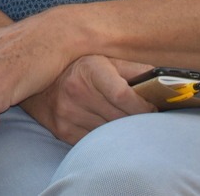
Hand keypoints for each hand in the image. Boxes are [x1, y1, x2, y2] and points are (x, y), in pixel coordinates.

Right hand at [18, 56, 155, 145]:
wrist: (37, 78)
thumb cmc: (79, 66)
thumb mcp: (104, 58)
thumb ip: (133, 68)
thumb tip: (162, 80)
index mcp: (90, 70)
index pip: (123, 96)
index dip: (144, 107)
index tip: (153, 109)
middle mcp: (75, 92)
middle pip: (119, 118)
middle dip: (137, 121)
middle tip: (145, 118)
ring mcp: (67, 113)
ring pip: (109, 134)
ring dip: (122, 131)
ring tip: (126, 122)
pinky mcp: (62, 130)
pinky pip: (94, 142)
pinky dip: (105, 139)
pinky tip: (106, 128)